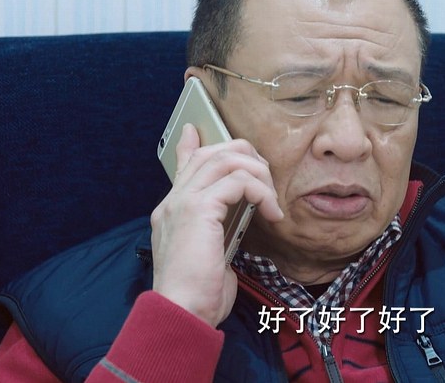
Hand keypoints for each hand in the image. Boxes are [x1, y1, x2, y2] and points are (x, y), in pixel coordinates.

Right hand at [149, 123, 282, 326]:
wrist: (181, 313)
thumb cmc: (198, 295)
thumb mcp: (211, 257)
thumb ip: (218, 233)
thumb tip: (236, 223)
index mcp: (172, 211)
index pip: (183, 166)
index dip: (192, 145)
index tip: (196, 131)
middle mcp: (173, 201)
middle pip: (211, 153)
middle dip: (246, 156)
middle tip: (267, 181)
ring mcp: (183, 202)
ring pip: (226, 159)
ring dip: (259, 174)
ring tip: (272, 201)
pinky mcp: (198, 209)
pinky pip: (238, 181)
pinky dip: (261, 192)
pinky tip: (271, 213)